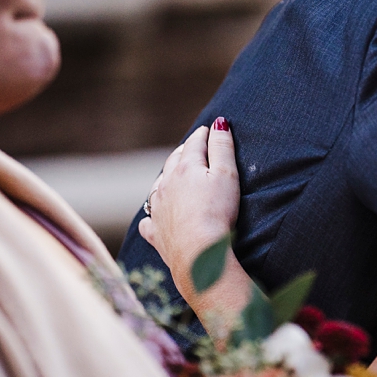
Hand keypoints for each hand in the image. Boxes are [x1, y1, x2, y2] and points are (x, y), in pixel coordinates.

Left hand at [139, 118, 239, 294]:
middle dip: (184, 151)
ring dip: (166, 178)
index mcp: (185, 169)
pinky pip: (149, 221)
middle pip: (173, 162)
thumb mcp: (227, 175)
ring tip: (173, 175)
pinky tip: (152, 218)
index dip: (203, 135)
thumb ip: (223, 148)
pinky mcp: (156, 233)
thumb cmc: (217, 212)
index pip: (194, 144)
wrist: (198, 252)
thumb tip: (219, 123)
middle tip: (192, 146)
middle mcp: (166, 185)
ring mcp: (158, 210)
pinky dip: (151, 216)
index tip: (209, 129)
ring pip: (158, 187)